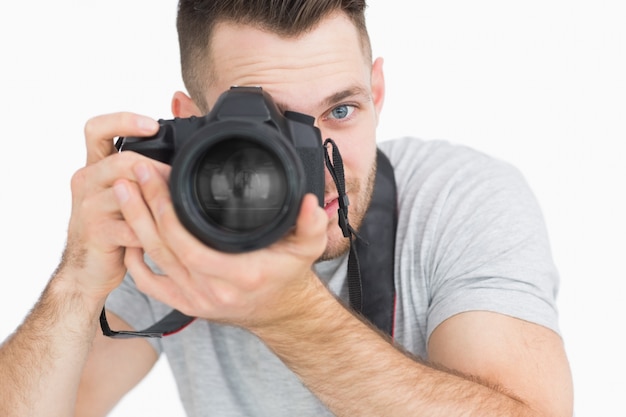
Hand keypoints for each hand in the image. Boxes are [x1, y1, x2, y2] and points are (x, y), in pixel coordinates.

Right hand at [58, 112, 161, 301]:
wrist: (88, 269)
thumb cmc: (113, 228)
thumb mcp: (125, 195)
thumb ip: (142, 173)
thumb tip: (183, 154)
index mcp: (94, 166)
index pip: (96, 129)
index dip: (124, 121)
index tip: (152, 125)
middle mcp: (86, 181)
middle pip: (122, 161)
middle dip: (158, 169)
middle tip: (180, 180)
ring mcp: (88, 206)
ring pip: (128, 192)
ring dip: (158, 199)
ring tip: (177, 206)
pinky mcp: (97, 232)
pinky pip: (132, 225)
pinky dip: (154, 229)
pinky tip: (168, 234)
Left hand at [114, 160, 327, 328]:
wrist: (280, 312)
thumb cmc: (288, 276)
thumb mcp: (308, 248)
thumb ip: (311, 224)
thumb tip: (310, 202)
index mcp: (239, 275)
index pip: (189, 244)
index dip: (166, 211)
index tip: (155, 177)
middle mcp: (212, 291)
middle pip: (163, 248)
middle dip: (143, 208)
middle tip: (131, 174)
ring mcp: (195, 300)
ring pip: (153, 262)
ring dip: (135, 225)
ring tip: (124, 192)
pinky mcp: (186, 305)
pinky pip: (150, 286)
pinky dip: (134, 262)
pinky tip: (128, 236)